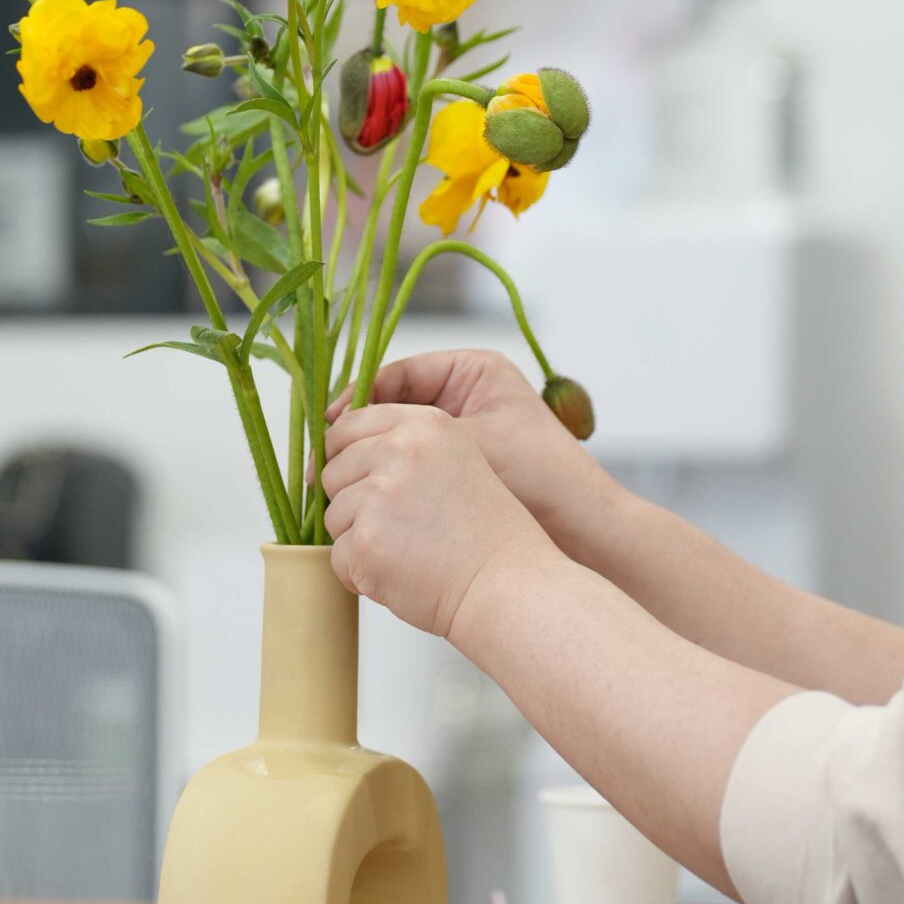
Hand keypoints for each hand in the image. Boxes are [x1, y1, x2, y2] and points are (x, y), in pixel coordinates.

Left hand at [321, 403, 546, 637]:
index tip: (356, 478)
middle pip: (333, 472)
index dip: (343, 455)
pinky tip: (401, 571)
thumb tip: (336, 452)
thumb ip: (403, 445)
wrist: (506, 584)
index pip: (347, 425)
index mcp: (423, 425)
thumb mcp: (454, 460)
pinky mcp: (366, 540)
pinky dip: (361, 572)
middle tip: (400, 525)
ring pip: (334, 516)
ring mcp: (379, 495)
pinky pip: (337, 557)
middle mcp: (399, 451)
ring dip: (359, 539)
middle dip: (353, 502)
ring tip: (408, 550)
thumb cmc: (484, 534)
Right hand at [329, 350, 613, 556]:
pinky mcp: (458, 475)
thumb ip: (407, 429)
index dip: (356, 400)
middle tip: (322, 462)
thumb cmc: (538, 473)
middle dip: (354, 438)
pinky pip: (408, 474)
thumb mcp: (468, 440)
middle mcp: (463, 399)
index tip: (326, 426)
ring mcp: (460, 437)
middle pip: (389, 411)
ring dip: (367, 466)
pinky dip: (386, 488)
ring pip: (394, 446)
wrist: (581, 531)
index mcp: (471, 372)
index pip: (395, 377)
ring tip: (336, 486)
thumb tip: (340, 424)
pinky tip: (365, 505)